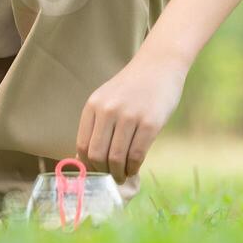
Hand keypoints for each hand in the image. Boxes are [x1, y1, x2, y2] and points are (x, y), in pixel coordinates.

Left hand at [75, 55, 186, 182]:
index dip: (88, 166)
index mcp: (94, 105)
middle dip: (103, 173)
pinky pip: (136, 155)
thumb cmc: (133, 86)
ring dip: (119, 173)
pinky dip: (133, 167)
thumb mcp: (108, 98)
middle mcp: (108, 110)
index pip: (82, 146)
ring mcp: (129, 116)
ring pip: (116, 158)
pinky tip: (134, 168)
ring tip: (123, 175)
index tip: (96, 173)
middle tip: (111, 178)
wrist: (159, 64)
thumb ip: (98, 123)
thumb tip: (88, 160)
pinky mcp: (150, 123)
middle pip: (97, 156)